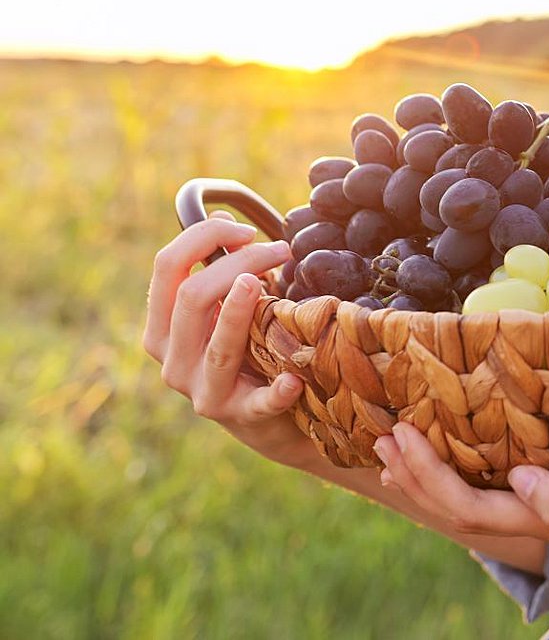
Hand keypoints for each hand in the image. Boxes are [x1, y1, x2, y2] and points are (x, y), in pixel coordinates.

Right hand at [142, 211, 316, 467]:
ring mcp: (203, 391)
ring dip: (242, 310)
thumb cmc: (250, 351)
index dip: (203, 236)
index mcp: (162, 326)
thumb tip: (227, 218)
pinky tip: (293, 380)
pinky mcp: (240, 417)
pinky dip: (277, 390)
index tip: (244, 228)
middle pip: (192, 298)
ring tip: (261, 284)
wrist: (271, 422)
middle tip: (279, 250)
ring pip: (219, 345)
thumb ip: (222, 271)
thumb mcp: (226, 312)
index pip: (167, 267)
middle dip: (237, 263)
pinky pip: (259, 402)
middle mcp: (172, 359)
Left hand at [373, 422, 548, 557]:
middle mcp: (539, 515)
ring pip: (474, 496)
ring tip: (398, 444)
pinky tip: (459, 440)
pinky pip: (500, 478)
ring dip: (432, 474)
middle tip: (379, 438)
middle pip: (460, 507)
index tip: (398, 436)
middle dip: (415, 477)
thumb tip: (515, 483)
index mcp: (547, 523)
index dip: (428, 477)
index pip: (470, 508)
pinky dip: (466, 463)